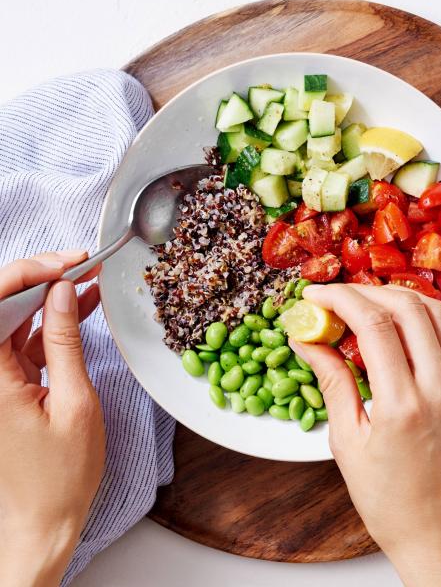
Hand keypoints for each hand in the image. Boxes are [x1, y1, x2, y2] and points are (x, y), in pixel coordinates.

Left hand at [0, 251, 104, 586]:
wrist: (42, 523)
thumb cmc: (60, 474)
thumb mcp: (74, 401)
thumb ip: (65, 342)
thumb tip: (64, 293)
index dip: (29, 272)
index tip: (69, 262)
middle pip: (0, 306)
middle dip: (40, 277)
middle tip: (82, 265)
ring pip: (12, 319)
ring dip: (47, 297)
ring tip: (88, 280)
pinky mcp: (5, 384)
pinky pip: (22, 340)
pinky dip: (49, 323)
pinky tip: (79, 308)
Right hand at [291, 284, 440, 586]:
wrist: (440, 534)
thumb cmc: (389, 500)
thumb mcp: (347, 442)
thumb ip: (331, 382)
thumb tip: (308, 343)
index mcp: (403, 405)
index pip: (372, 324)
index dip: (339, 299)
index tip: (315, 294)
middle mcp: (440, 388)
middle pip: (407, 307)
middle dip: (365, 291)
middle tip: (337, 297)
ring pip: (437, 313)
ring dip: (398, 298)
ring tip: (368, 304)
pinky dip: (428, 317)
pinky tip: (403, 325)